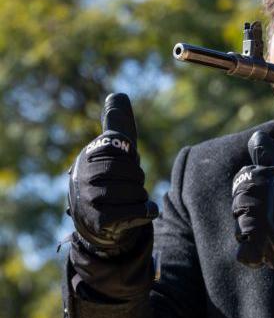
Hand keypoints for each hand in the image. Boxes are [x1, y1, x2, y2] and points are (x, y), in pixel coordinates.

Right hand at [68, 93, 158, 253]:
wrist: (98, 222)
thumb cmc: (110, 180)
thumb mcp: (113, 150)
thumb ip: (117, 124)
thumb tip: (117, 95)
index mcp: (90, 154)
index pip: (126, 149)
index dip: (131, 159)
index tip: (119, 166)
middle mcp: (84, 174)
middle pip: (134, 172)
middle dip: (137, 181)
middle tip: (124, 187)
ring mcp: (90, 198)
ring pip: (138, 192)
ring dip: (140, 198)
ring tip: (125, 201)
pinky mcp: (100, 220)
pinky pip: (139, 211)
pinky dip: (146, 211)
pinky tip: (138, 212)